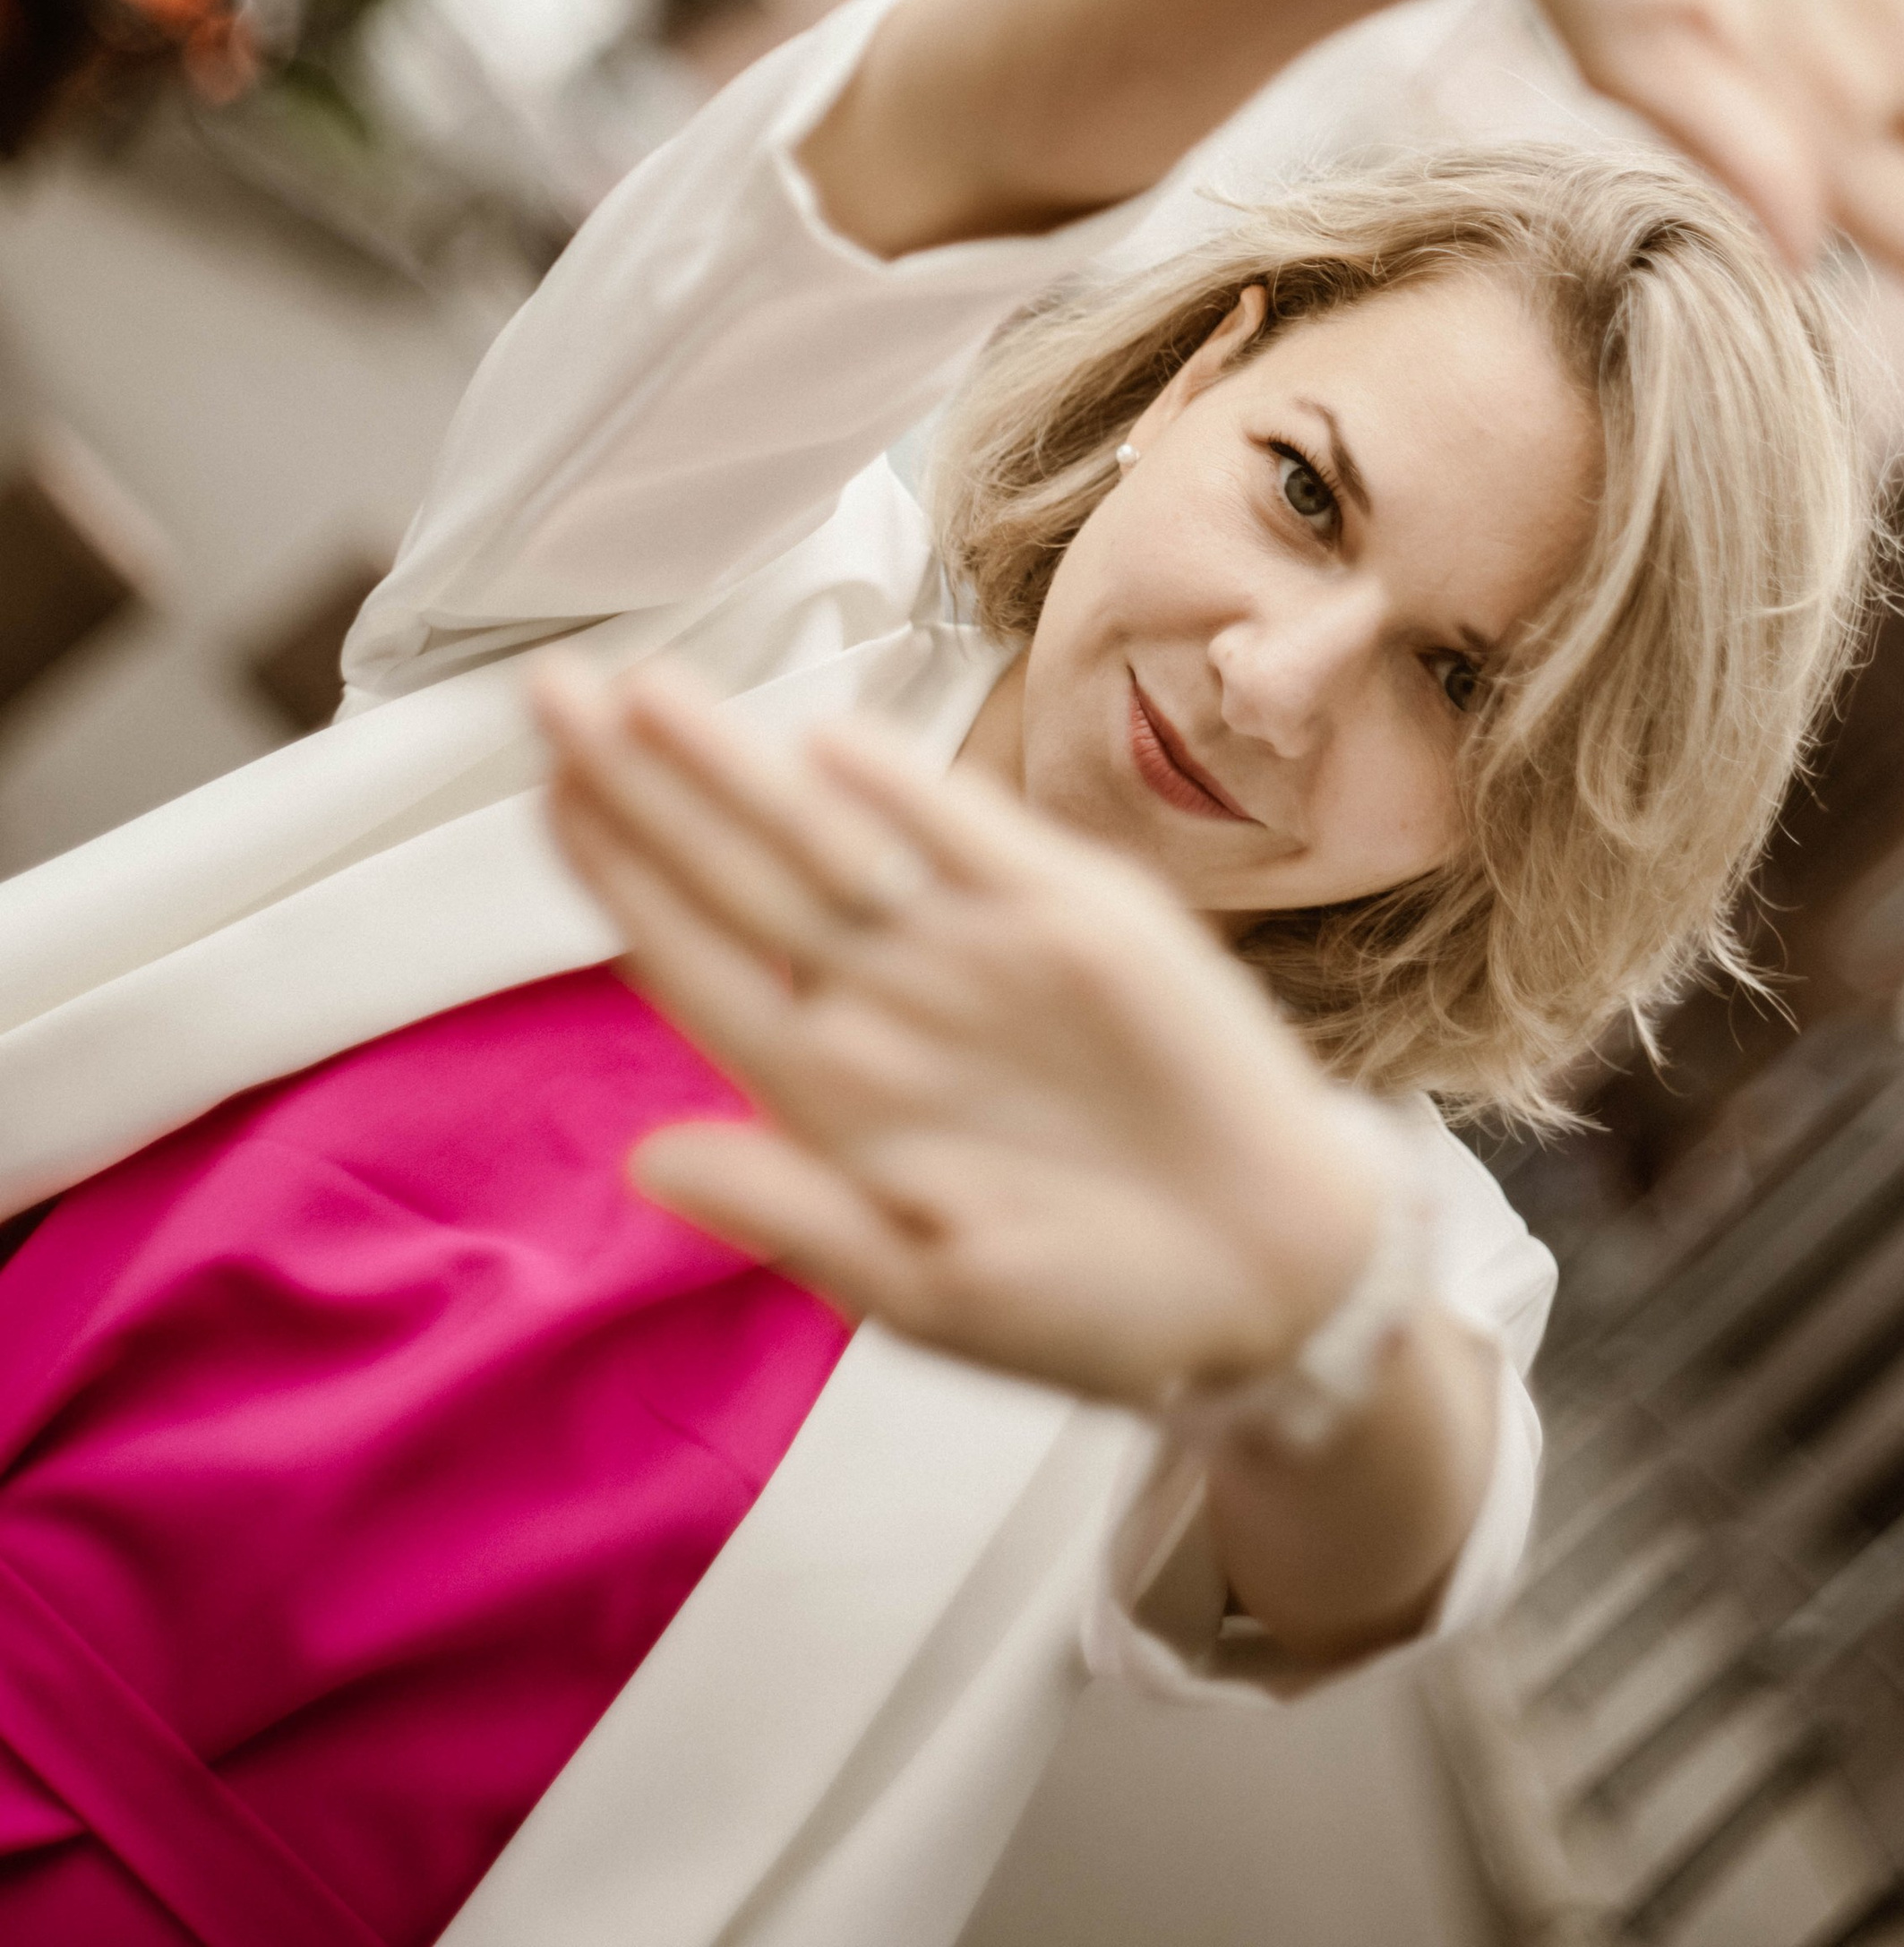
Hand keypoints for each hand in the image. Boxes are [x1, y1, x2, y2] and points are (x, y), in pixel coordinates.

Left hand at [532, 658, 1383, 1409]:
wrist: (1269, 1278)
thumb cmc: (1092, 1306)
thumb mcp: (926, 1296)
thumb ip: (792, 1217)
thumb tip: (646, 1163)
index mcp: (832, 1091)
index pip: (691, 959)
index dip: (613, 876)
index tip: (539, 794)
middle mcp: (888, 1002)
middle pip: (733, 875)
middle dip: (636, 784)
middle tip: (545, 693)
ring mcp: (978, 954)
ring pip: (826, 842)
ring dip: (735, 767)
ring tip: (638, 691)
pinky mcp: (1080, 922)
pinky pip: (969, 842)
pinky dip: (904, 791)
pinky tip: (829, 743)